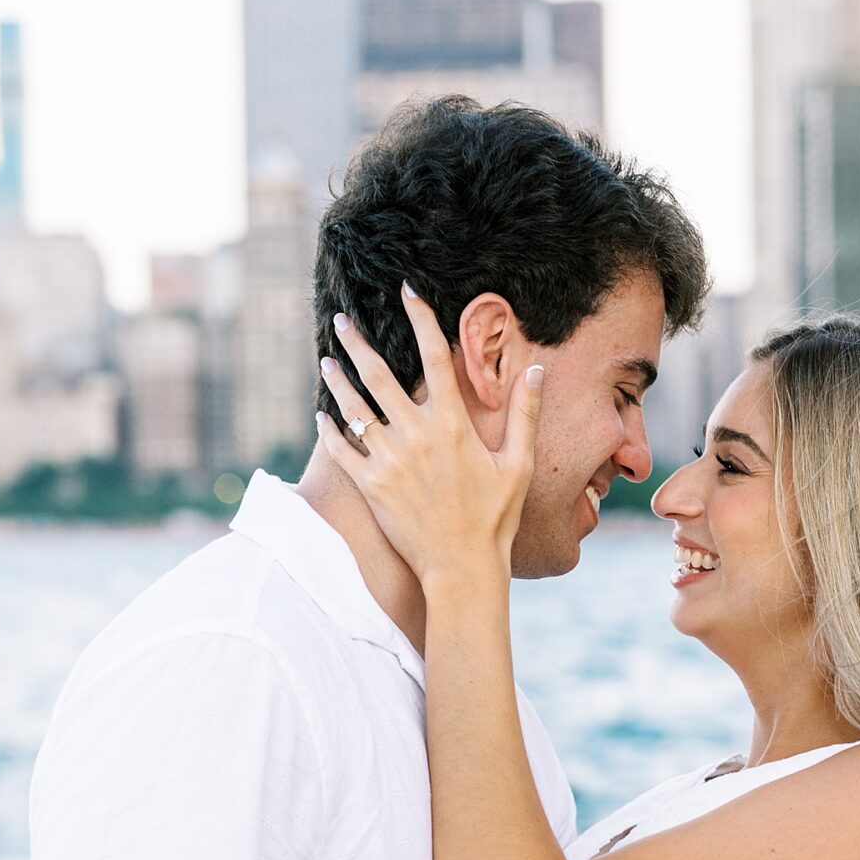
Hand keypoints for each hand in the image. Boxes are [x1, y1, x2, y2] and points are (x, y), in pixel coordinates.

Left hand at [315, 285, 539, 582]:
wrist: (461, 568)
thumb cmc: (494, 519)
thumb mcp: (517, 465)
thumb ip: (525, 414)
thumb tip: (538, 369)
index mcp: (453, 424)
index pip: (435, 357)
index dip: (420, 319)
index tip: (407, 291)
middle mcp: (417, 435)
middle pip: (380, 375)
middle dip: (358, 343)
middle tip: (342, 320)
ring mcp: (390, 460)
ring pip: (355, 408)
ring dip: (337, 380)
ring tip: (326, 361)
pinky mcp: (371, 486)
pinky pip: (343, 449)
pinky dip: (330, 429)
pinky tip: (322, 415)